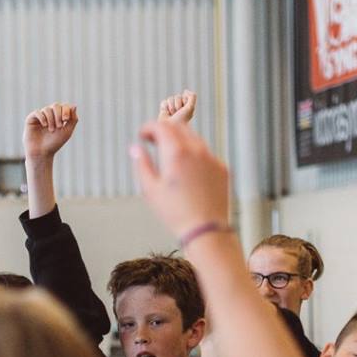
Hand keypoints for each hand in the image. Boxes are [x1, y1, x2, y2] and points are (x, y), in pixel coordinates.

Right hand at [23, 103, 78, 160]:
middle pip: (56, 105)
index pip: (64, 106)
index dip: (66, 110)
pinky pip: (37, 112)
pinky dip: (42, 117)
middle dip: (59, 114)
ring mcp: (40, 116)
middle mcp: (49, 115)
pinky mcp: (31, 119)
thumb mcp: (67, 132)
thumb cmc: (54, 143)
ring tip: (51, 130)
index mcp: (59, 117)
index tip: (66, 120)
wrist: (42, 153)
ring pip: (47, 109)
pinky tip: (44, 125)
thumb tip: (74, 106)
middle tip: (59, 126)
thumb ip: (73, 119)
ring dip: (51, 119)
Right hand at [128, 115, 228, 235]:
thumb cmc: (175, 213)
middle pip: (179, 127)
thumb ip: (142, 164)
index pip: (162, 126)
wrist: (206, 229)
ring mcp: (212, 158)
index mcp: (177, 153)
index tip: (142, 135)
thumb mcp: (150, 189)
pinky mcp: (221, 168)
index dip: (149, 127)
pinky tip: (186, 168)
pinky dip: (193, 153)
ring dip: (179, 140)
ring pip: (194, 138)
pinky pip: (206, 153)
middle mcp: (197, 151)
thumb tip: (135, 148)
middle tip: (153, 140)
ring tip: (169, 154)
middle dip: (164, 129)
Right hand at [160, 90, 197, 125]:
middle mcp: (179, 106)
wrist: (171, 127)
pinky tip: (166, 114)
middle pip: (177, 96)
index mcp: (187, 106)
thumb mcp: (190, 107)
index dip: (184, 101)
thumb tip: (185, 91)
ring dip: (171, 107)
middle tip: (177, 113)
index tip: (184, 110)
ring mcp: (171, 107)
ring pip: (170, 98)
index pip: (185, 96)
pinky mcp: (163, 109)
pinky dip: (165, 107)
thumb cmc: (182, 119)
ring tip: (172, 115)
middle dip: (177, 105)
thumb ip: (192, 97)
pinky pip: (164, 102)